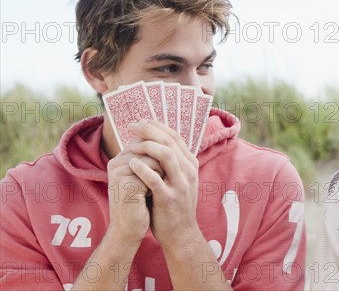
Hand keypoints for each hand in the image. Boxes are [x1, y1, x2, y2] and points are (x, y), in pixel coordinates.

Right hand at [106, 147, 161, 244]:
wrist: (129, 231)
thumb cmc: (140, 203)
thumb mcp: (144, 177)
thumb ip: (150, 158)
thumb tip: (168, 139)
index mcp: (121, 158)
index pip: (147, 142)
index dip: (161, 157)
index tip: (157, 177)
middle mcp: (116, 162)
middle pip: (152, 148)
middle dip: (162, 166)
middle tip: (157, 184)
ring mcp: (119, 172)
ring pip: (154, 159)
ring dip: (161, 174)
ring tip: (153, 190)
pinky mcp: (125, 184)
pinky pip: (152, 174)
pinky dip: (157, 185)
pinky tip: (150, 197)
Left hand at [126, 121, 199, 248]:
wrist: (181, 233)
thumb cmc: (174, 204)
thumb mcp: (179, 179)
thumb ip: (171, 161)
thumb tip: (153, 140)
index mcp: (190, 163)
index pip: (174, 136)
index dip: (156, 125)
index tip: (140, 121)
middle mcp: (188, 170)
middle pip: (169, 140)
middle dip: (149, 130)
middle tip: (132, 125)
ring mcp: (180, 184)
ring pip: (166, 155)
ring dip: (147, 146)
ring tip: (131, 144)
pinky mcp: (169, 198)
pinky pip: (154, 179)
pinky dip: (142, 168)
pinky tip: (131, 163)